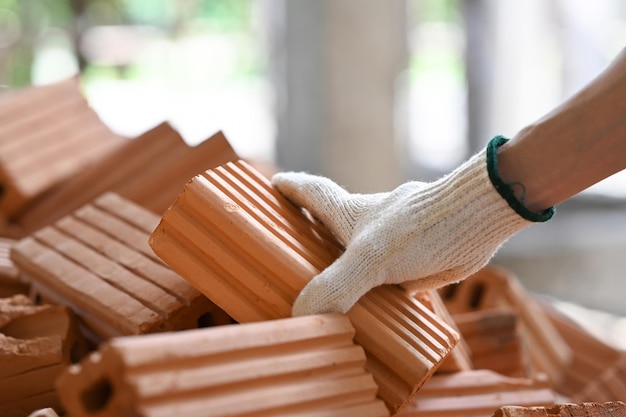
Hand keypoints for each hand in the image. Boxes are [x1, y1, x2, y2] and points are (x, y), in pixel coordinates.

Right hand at [272, 136, 553, 315]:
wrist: (480, 219)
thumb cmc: (423, 227)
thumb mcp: (372, 257)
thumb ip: (338, 286)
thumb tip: (301, 314)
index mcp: (351, 215)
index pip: (314, 195)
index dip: (292, 188)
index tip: (274, 182)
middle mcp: (370, 227)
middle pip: (333, 225)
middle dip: (312, 233)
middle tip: (292, 247)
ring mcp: (394, 244)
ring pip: (362, 257)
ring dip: (348, 270)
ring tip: (330, 295)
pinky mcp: (417, 263)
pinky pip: (389, 280)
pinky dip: (379, 293)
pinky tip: (377, 313)